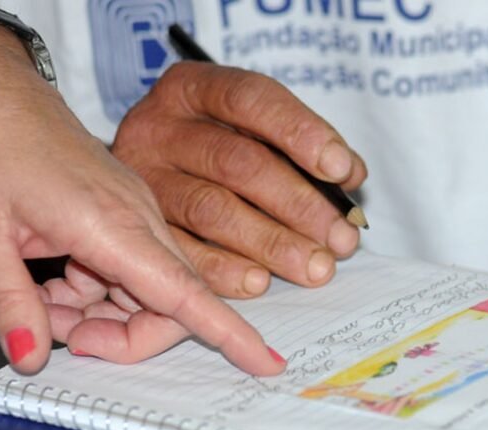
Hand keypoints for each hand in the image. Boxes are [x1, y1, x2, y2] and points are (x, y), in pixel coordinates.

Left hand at [0, 26, 282, 376]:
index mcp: (114, 224)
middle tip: (57, 333)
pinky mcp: (127, 215)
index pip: (185, 293)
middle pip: (171, 304)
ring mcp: (138, 216)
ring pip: (151, 292)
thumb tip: (32, 357)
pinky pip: (133, 271)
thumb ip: (11, 302)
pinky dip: (98, 293)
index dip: (230, 334)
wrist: (1, 95)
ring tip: (42, 302)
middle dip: (124, 337)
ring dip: (103, 315)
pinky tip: (56, 283)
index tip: (269, 362)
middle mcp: (140, 220)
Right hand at [111, 62, 366, 297]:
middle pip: (235, 162)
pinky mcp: (137, 227)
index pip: (249, 99)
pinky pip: (182, 251)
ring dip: (272, 244)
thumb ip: (302, 145)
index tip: (340, 169)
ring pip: (212, 211)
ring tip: (317, 267)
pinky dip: (224, 270)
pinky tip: (261, 282)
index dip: (299, 132)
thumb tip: (350, 175)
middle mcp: (159, 128)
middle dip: (298, 204)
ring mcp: (142, 179)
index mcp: (192, 88)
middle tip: (342, 239)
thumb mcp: (253, 129)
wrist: (144, 172)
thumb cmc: (219, 146)